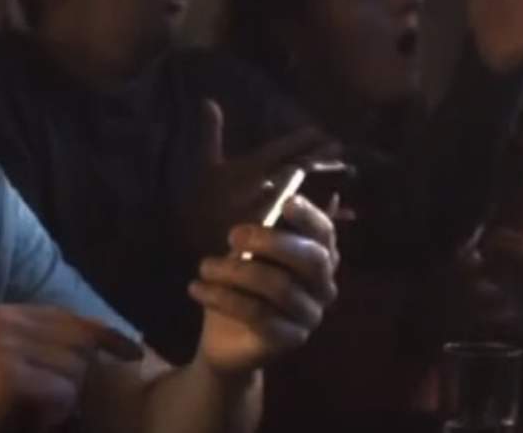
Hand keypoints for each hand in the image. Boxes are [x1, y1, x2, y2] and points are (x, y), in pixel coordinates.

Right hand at [0, 305, 142, 431]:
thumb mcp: (8, 368)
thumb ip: (43, 351)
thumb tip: (94, 351)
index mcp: (4, 315)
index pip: (70, 317)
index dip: (106, 335)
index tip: (134, 352)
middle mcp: (5, 321)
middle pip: (79, 343)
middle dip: (79, 379)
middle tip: (55, 409)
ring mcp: (6, 344)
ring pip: (74, 371)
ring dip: (64, 401)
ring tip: (36, 416)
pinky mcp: (10, 373)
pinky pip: (61, 393)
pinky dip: (53, 413)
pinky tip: (33, 423)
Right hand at [181, 99, 336, 253]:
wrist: (193, 246)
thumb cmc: (201, 202)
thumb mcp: (206, 166)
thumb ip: (211, 134)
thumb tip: (209, 100)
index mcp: (246, 172)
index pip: (280, 150)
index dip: (302, 139)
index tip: (319, 131)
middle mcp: (261, 192)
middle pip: (298, 170)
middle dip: (320, 157)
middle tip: (338, 146)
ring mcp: (272, 215)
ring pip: (306, 194)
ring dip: (325, 181)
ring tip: (344, 168)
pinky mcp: (279, 235)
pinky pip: (307, 222)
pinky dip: (323, 213)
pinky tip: (340, 206)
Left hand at [188, 195, 338, 377]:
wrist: (223, 339)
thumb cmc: (239, 285)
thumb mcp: (244, 249)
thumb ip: (260, 221)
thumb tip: (269, 181)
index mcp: (318, 257)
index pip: (325, 233)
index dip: (309, 216)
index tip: (286, 202)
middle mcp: (323, 286)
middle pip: (311, 259)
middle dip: (271, 241)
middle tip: (232, 234)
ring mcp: (309, 315)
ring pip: (279, 287)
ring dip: (234, 271)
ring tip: (204, 266)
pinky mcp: (289, 340)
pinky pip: (258, 315)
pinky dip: (223, 298)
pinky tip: (197, 288)